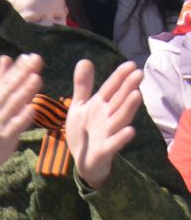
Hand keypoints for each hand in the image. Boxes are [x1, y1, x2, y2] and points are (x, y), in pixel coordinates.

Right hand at [0, 53, 43, 174]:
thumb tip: (6, 57)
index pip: (5, 80)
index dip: (18, 68)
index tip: (30, 56)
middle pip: (9, 88)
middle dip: (23, 74)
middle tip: (36, 60)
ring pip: (13, 105)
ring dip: (24, 91)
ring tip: (36, 78)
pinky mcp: (3, 137)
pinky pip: (14, 126)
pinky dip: (23, 117)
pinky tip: (32, 109)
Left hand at [68, 59, 143, 187]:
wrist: (83, 159)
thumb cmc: (84, 130)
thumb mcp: (80, 105)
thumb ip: (83, 85)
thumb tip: (85, 60)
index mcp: (100, 106)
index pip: (110, 89)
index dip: (119, 77)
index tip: (131, 64)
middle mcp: (107, 118)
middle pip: (118, 101)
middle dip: (128, 88)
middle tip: (139, 73)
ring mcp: (107, 133)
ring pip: (119, 119)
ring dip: (128, 108)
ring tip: (137, 94)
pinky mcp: (104, 149)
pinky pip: (114, 143)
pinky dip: (121, 138)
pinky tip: (131, 130)